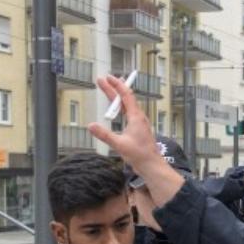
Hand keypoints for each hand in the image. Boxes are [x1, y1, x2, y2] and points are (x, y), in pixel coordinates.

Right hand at [88, 75, 183, 207]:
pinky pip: (128, 113)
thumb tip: (91, 126)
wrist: (152, 165)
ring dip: (117, 97)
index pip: (126, 95)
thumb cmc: (139, 155)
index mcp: (136, 117)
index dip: (117, 85)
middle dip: (113, 88)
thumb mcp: (119, 144)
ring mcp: (138, 123)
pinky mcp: (138, 129)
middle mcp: (138, 117)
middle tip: (102, 80)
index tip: (108, 77)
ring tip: (110, 89)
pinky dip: (121, 107)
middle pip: (124, 98)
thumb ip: (104, 135)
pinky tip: (118, 109)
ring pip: (127, 105)